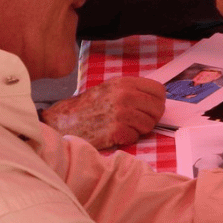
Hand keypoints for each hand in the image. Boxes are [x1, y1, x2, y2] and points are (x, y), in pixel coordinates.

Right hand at [40, 77, 165, 148]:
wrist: (64, 121)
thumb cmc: (87, 107)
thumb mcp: (110, 89)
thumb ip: (132, 90)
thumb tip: (155, 99)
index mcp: (124, 83)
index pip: (159, 90)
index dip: (157, 101)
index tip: (150, 107)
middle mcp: (125, 96)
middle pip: (157, 109)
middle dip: (150, 117)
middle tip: (136, 121)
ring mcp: (122, 113)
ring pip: (149, 125)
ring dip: (138, 129)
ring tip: (122, 126)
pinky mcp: (117, 131)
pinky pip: (135, 137)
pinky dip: (127, 138)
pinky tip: (115, 133)